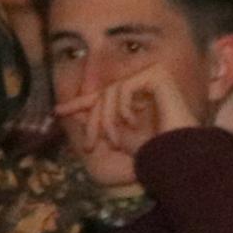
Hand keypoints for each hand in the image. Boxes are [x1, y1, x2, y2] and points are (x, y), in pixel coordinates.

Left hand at [77, 65, 206, 165]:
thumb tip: (74, 110)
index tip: (57, 111)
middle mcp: (145, 84)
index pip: (102, 96)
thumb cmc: (150, 150)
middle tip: (89, 144)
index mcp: (137, 97)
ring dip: (107, 120)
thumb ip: (98, 120)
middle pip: (103, 94)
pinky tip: (132, 122)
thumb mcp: (115, 135)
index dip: (78, 103)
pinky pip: (124, 87)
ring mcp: (153, 77)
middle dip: (93, 120)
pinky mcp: (159, 76)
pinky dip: (122, 107)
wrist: (175, 156)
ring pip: (111, 92)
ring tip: (115, 140)